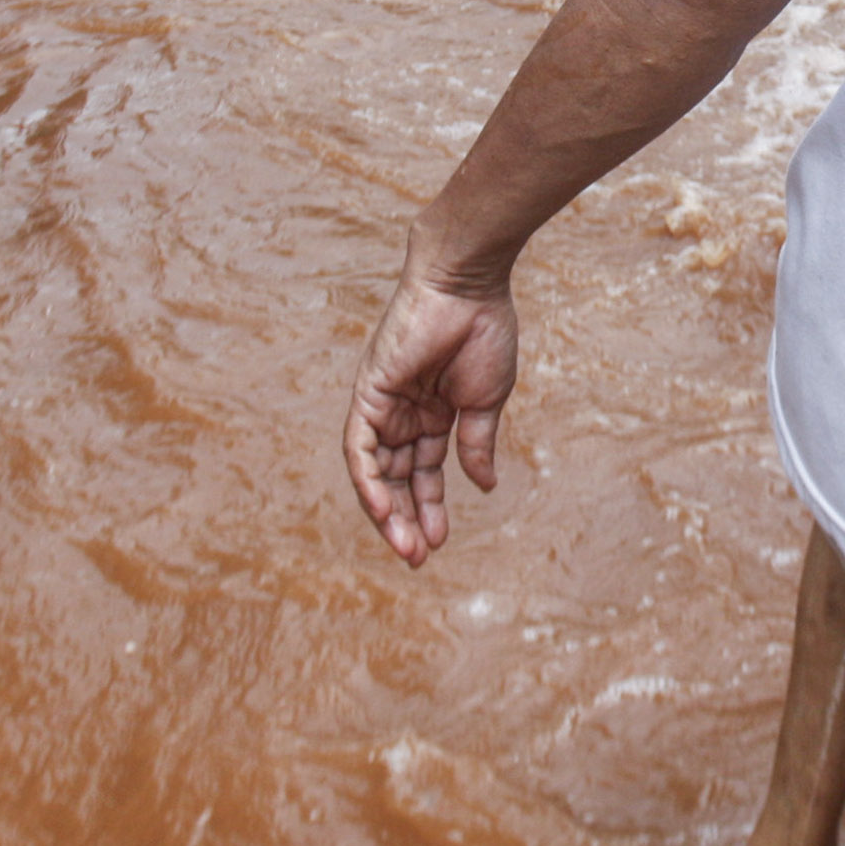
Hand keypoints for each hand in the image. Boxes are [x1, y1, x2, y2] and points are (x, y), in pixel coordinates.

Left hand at [341, 258, 515, 567]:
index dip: (428, 508)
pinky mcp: (367, 393)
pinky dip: (367, 481)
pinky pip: (359, 447)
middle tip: (418, 558)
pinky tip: (384, 511)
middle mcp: (401, 414)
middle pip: (395, 478)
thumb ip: (476, 445)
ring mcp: (382, 404)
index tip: (439, 543)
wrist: (468, 287)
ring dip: (388, 511)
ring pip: (375, 471)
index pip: (422, 473)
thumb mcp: (485, 402)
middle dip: (405, 519)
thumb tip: (482, 487)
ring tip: (408, 547)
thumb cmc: (483, 333)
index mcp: (431, 415)